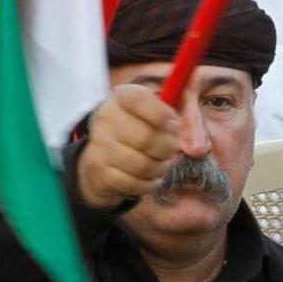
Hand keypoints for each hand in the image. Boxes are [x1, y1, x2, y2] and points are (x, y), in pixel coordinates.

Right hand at [74, 83, 177, 208]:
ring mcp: (100, 145)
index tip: (175, 125)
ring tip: (162, 163)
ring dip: (160, 168)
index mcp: (121, 97)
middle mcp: (106, 118)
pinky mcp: (100, 171)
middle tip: (171, 148)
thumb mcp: (148, 110)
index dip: (163, 115)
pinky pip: (133, 184)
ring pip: (142, 165)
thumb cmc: (136, 128)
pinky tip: (150, 178)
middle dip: (167, 147)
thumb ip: (168, 108)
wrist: (100, 155)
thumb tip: (183, 113)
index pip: (140, 100)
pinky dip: (149, 184)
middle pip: (146, 138)